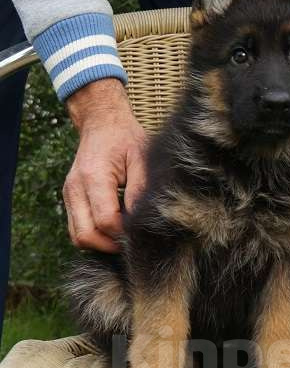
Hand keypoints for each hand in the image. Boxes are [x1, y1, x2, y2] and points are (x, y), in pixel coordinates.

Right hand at [63, 79, 146, 251]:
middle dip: (110, 245)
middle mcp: (75, 188)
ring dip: (101, 243)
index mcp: (94, 176)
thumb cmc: (126, 138)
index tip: (142, 233)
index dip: (124, 234)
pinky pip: (77, 228)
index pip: (106, 221)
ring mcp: (69, 194)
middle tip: (133, 241)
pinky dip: (94, 234)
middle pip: (86, 236)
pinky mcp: (70, 198)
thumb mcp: (141, 159)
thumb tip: (141, 222)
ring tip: (124, 235)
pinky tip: (114, 227)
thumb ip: (140, 190)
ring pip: (78, 237)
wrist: (102, 122)